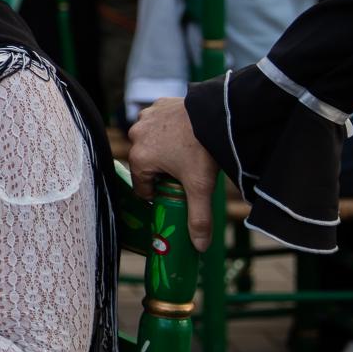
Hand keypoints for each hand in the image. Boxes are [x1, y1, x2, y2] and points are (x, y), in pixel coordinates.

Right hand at [127, 97, 218, 251]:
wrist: (216, 114)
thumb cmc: (203, 150)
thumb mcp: (200, 187)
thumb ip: (198, 218)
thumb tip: (199, 247)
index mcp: (140, 159)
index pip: (143, 187)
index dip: (159, 194)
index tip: (174, 193)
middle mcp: (136, 137)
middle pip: (146, 163)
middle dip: (162, 170)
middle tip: (185, 171)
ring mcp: (145, 118)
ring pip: (151, 142)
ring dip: (163, 147)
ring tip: (186, 150)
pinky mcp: (157, 104)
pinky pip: (158, 122)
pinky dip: (168, 128)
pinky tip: (185, 131)